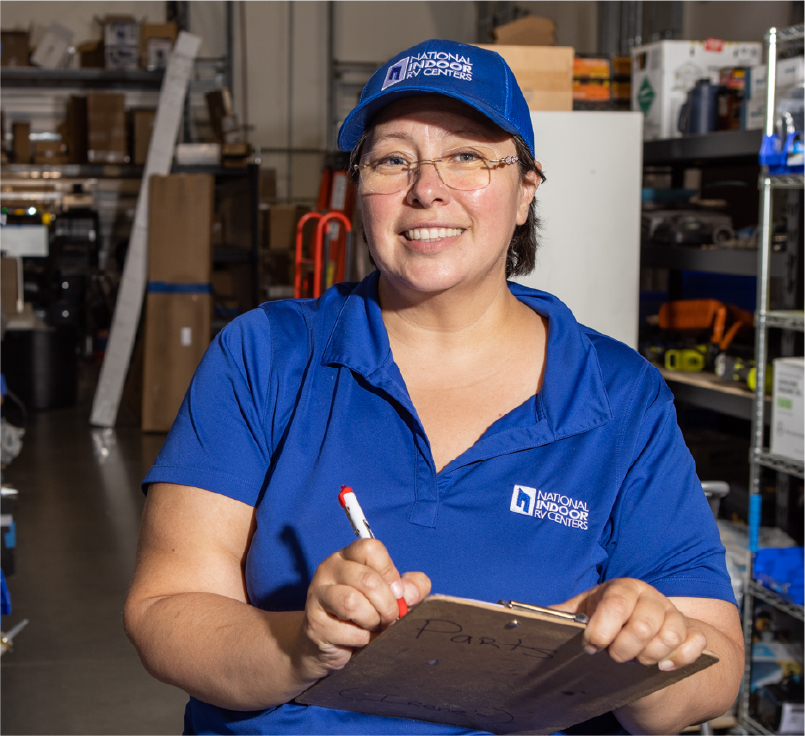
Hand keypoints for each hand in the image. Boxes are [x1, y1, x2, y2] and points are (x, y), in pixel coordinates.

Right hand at [296, 539, 429, 679]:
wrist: (330, 645)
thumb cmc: (364, 614)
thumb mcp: (390, 596)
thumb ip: (409, 588)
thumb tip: (412, 591)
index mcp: (349, 555)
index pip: (370, 549)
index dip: (390, 572)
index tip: (397, 593)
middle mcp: (330, 568)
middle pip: (367, 579)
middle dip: (387, 604)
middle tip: (390, 617)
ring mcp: (318, 594)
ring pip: (353, 603)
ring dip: (373, 621)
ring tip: (374, 627)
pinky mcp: (314, 622)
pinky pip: (348, 631)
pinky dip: (362, 640)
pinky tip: (360, 639)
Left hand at [556, 578, 707, 670]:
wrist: (642, 632)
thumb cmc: (608, 620)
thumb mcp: (585, 613)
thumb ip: (563, 615)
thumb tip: (535, 616)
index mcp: (622, 588)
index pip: (615, 604)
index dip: (602, 629)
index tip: (591, 646)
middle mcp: (650, 597)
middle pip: (643, 626)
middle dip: (624, 650)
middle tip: (614, 657)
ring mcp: (674, 614)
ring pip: (669, 637)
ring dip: (648, 657)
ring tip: (636, 662)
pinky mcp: (692, 633)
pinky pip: (695, 644)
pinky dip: (679, 659)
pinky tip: (663, 667)